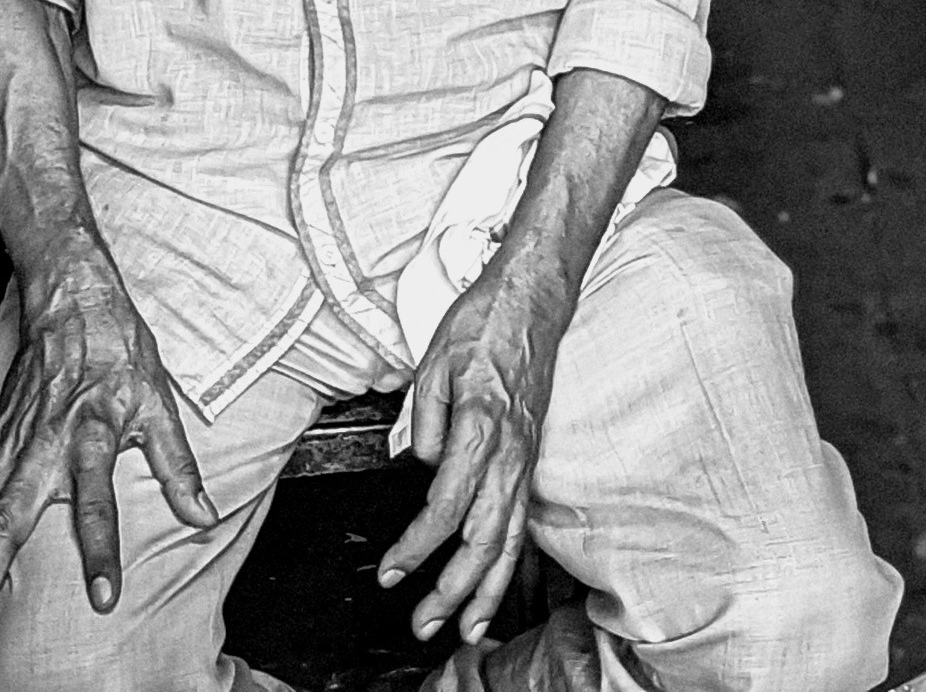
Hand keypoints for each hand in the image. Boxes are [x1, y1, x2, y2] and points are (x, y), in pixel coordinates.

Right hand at [0, 243, 212, 644]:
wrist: (72, 300)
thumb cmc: (118, 350)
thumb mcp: (159, 401)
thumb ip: (177, 465)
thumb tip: (203, 515)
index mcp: (92, 432)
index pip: (97, 500)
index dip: (101, 549)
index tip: (102, 598)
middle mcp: (45, 443)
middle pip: (12, 517)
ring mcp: (13, 443)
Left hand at [378, 258, 564, 650]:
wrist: (533, 296)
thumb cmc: (485, 321)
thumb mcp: (435, 361)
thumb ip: (425, 422)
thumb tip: (423, 467)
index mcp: (482, 425)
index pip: (447, 505)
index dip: (417, 546)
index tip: (392, 571)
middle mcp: (510, 450)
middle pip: (484, 538)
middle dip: (453, 590)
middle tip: (423, 624)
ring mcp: (525, 456)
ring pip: (511, 539)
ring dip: (486, 590)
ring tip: (464, 630)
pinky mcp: (529, 457)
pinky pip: (522, 521)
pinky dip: (508, 563)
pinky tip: (494, 585)